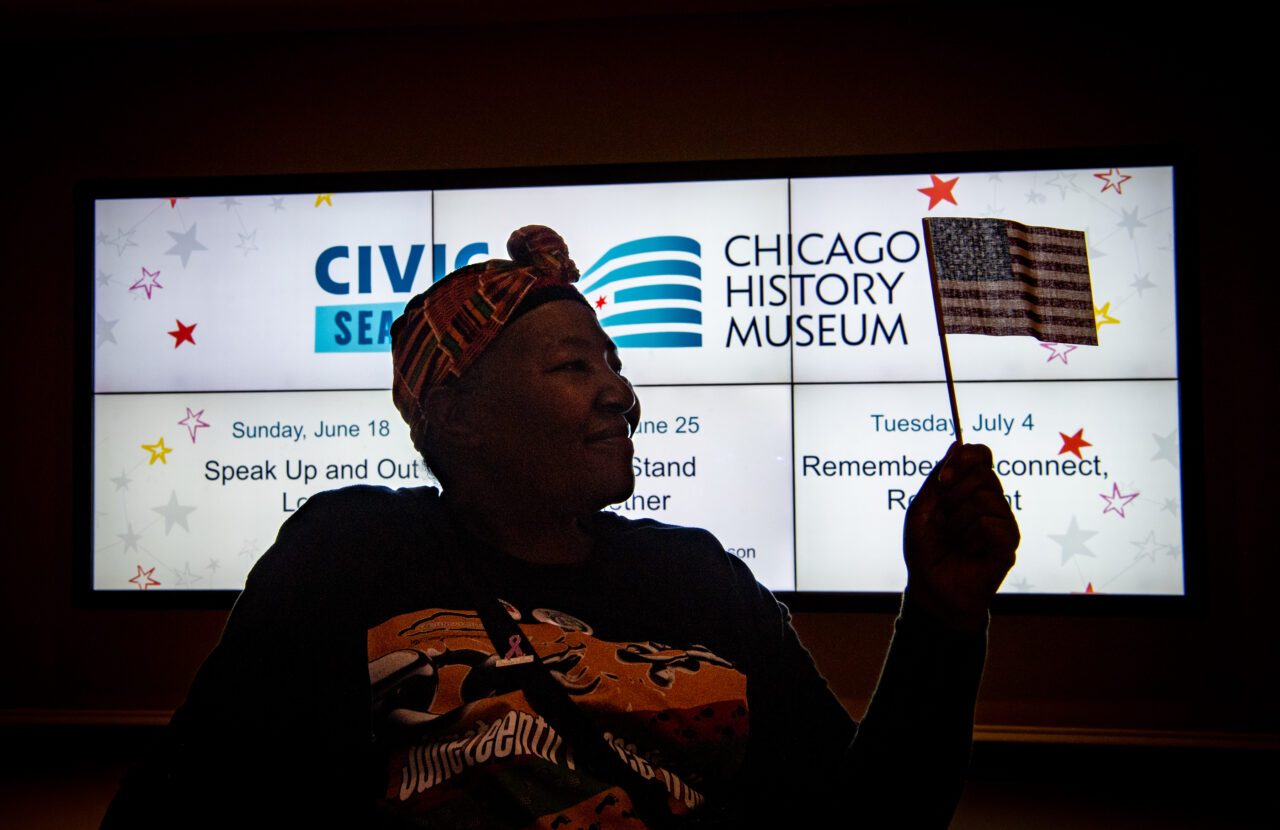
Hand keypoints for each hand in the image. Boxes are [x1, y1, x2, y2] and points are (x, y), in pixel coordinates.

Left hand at [904, 442, 1018, 632]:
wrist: (932, 589)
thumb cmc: (926, 550)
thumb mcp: (921, 510)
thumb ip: (937, 478)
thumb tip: (957, 444)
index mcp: (970, 488)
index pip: (982, 455)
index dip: (966, 458)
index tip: (944, 477)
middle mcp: (991, 501)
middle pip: (982, 474)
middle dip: (952, 497)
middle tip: (944, 522)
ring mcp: (1003, 521)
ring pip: (985, 499)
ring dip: (959, 522)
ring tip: (957, 541)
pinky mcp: (1009, 543)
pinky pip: (991, 524)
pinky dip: (972, 538)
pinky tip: (971, 552)